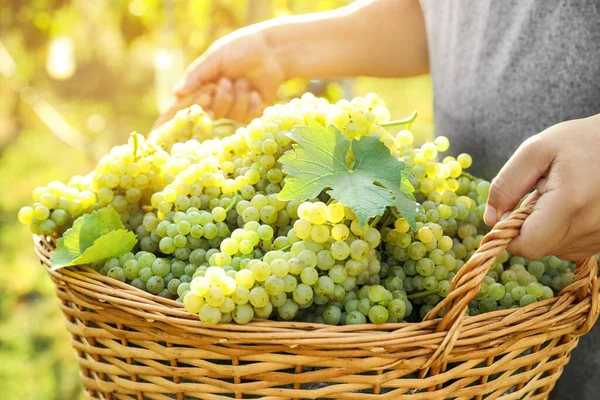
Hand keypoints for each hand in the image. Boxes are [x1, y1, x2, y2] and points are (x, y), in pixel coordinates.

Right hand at [174, 25, 285, 121]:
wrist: (272, 51)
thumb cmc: (241, 49)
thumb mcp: (216, 58)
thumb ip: (196, 75)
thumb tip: (176, 93)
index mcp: (203, 86)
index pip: (189, 106)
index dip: (195, 108)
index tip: (205, 96)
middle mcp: (216, 100)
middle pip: (211, 114)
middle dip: (221, 97)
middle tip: (228, 81)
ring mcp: (234, 109)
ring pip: (230, 117)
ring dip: (239, 98)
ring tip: (244, 82)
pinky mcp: (251, 114)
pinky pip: (247, 119)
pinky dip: (251, 104)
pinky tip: (255, 92)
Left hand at [484, 114, 599, 260]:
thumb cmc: (580, 141)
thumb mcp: (535, 151)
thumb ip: (507, 185)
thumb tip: (490, 219)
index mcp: (569, 202)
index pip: (527, 245)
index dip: (509, 234)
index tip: (511, 212)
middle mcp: (590, 226)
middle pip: (540, 247)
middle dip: (528, 226)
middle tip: (540, 195)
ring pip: (556, 249)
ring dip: (547, 228)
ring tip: (560, 197)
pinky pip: (574, 246)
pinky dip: (564, 230)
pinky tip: (573, 205)